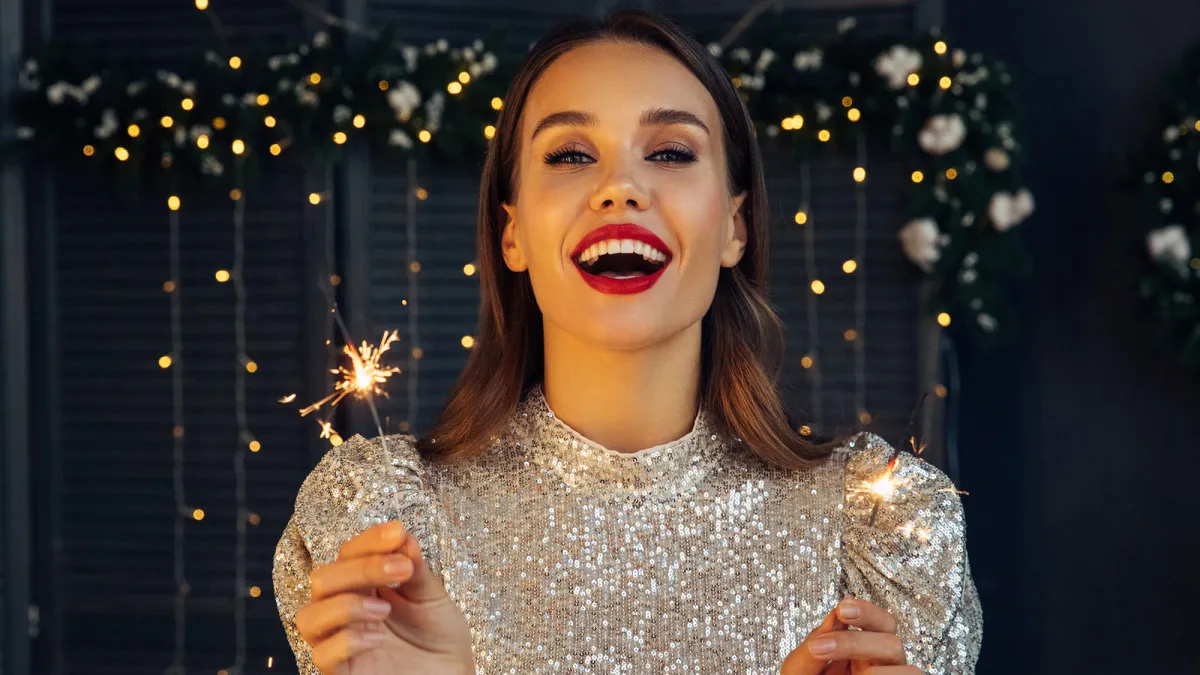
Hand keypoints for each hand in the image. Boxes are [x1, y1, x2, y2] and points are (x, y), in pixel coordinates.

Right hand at [294, 520, 473, 674]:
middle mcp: (346, 612)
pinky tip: (377, 638)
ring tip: (385, 610)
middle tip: (402, 569)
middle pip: (323, 579)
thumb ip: (416, 570)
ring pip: (309, 616)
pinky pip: (322, 654)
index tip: (396, 532)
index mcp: (365, 587)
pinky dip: (348, 640)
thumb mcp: (433, 599)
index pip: (349, 554)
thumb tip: (402, 537)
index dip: (368, 540)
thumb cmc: (441, 640)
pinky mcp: (342, 673)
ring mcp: (341, 643)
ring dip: (346, 604)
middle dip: (361, 568)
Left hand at [780, 597, 919, 674]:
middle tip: (820, 648)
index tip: (842, 610)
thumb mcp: (801, 670)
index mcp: (863, 648)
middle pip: (892, 640)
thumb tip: (834, 616)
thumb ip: (815, 644)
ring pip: (909, 669)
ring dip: (876, 673)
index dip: (866, 611)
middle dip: (856, 641)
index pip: (879, 620)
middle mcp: (884, 664)